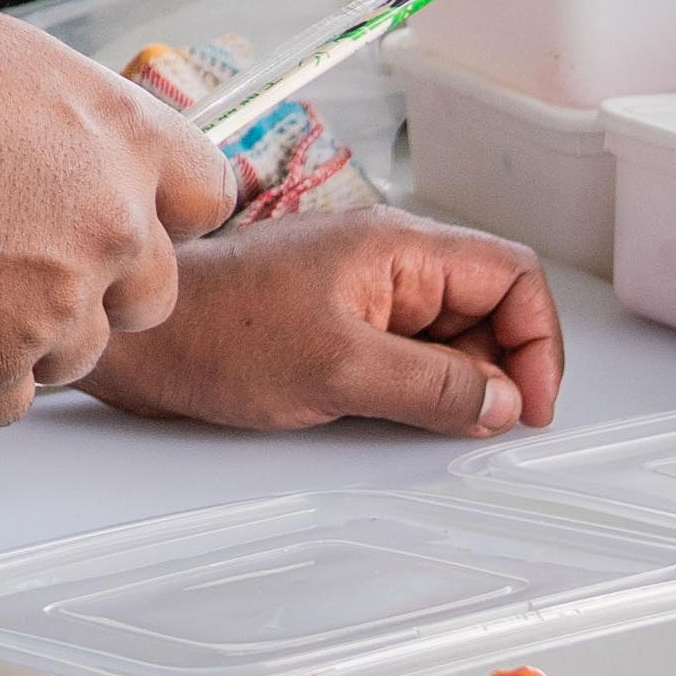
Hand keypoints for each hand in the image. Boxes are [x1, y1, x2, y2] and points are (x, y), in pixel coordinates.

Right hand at [0, 0, 234, 426]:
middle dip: (101, 284)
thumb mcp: (13, 58)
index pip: (206, 195)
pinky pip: (8, 401)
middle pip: (152, 293)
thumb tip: (83, 145)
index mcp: (125, 141)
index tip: (125, 214)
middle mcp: (111, 229)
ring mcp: (56, 308)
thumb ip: (78, 117)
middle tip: (25, 260)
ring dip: (32, 333)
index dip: (163, 210)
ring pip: (79, 353)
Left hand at [80, 204, 564, 439]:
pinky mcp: (340, 323)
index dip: (536, 341)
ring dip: (456, 386)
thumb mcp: (339, 370)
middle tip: (478, 427)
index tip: (527, 406)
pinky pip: (407, 354)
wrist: (139, 340)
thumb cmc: (219, 333)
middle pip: (488, 308)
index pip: (512, 276)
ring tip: (427, 426)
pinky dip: (417, 391)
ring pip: (449, 337)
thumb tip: (504, 404)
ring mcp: (365, 291)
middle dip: (497, 370)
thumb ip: (432, 387)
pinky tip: (393, 418)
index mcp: (401, 247)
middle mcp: (391, 261)